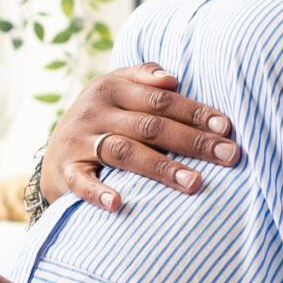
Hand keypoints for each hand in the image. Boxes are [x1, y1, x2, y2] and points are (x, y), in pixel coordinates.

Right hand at [40, 64, 239, 212]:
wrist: (53, 155)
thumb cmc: (101, 119)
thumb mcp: (116, 90)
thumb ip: (144, 78)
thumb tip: (172, 79)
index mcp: (110, 87)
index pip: (160, 100)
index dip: (196, 113)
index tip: (227, 128)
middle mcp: (94, 111)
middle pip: (150, 125)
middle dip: (193, 141)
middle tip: (228, 156)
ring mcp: (79, 141)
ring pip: (125, 152)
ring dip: (161, 167)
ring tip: (195, 183)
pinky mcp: (66, 170)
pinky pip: (82, 182)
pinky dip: (98, 193)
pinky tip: (118, 204)